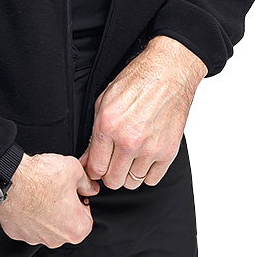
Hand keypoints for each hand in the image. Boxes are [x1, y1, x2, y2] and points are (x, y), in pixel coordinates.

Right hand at [0, 151, 100, 247]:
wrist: (11, 178)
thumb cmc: (40, 177)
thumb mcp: (74, 169)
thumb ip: (87, 182)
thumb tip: (90, 187)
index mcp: (76, 228)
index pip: (87, 218)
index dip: (80, 200)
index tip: (73, 191)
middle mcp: (56, 240)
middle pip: (66, 224)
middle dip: (64, 208)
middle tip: (57, 189)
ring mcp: (35, 238)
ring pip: (46, 226)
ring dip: (46, 212)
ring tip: (40, 192)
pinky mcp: (18, 233)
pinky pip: (28, 224)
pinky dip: (29, 214)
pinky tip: (28, 198)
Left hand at [80, 36, 206, 189]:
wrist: (168, 73)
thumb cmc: (137, 82)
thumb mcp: (104, 101)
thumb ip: (94, 135)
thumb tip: (87, 159)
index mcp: (108, 126)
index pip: (95, 168)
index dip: (93, 170)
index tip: (97, 167)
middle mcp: (128, 140)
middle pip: (113, 181)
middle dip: (110, 174)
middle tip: (113, 161)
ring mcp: (150, 149)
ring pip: (132, 182)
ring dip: (129, 172)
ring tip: (131, 156)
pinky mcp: (168, 152)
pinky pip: (152, 179)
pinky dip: (147, 172)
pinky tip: (145, 157)